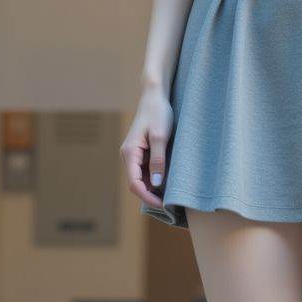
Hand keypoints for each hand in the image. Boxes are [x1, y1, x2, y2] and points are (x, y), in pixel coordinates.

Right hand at [121, 86, 173, 209]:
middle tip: (171, 203)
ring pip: (142, 178)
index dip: (148, 197)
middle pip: (137, 184)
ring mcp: (134, 155)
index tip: (164, 205)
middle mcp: (128, 156)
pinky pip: (147, 171)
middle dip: (152, 195)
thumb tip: (156, 184)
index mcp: (129, 153)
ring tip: (172, 194)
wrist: (155, 96)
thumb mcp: (160, 136)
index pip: (135, 184)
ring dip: (155, 187)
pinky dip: (156, 178)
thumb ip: (158, 160)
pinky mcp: (142, 152)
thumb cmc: (158, 113)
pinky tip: (170, 181)